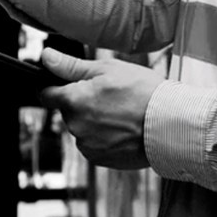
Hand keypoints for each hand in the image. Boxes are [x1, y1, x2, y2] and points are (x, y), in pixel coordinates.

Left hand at [39, 49, 165, 169]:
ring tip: (121, 114)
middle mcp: (75, 126)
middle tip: (109, 96)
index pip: (46, 95)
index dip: (55, 87)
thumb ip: (71, 66)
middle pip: (68, 112)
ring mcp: (87, 145)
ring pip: (82, 129)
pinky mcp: (100, 160)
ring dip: (93, 122)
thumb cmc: (143, 92)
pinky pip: (93, 145)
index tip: (67, 85)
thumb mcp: (107, 69)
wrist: (171, 125)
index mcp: (73, 101)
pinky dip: (103, 138)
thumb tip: (46, 57)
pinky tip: (122, 130)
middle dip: (82, 103)